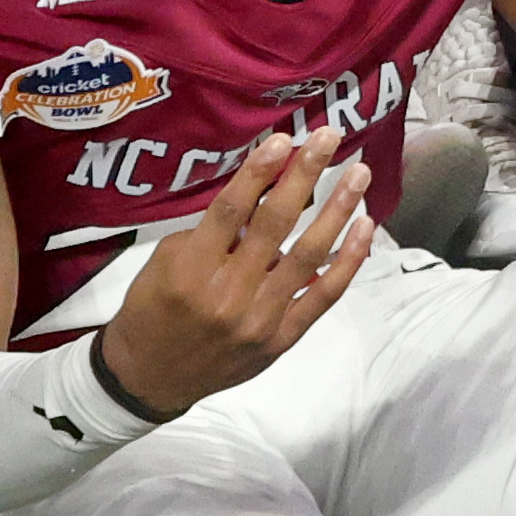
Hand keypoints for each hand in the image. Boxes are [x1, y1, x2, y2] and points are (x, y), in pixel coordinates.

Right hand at [97, 128, 375, 419]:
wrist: (150, 379)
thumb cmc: (152, 310)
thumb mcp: (162, 264)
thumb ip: (209, 233)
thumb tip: (259, 196)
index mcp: (190, 271)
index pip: (230, 211)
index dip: (258, 172)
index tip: (283, 139)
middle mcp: (227, 294)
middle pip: (275, 225)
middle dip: (305, 175)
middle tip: (330, 137)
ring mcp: (260, 319)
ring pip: (309, 255)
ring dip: (338, 209)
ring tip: (359, 173)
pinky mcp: (283, 338)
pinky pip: (325, 294)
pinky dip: (349, 260)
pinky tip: (365, 226)